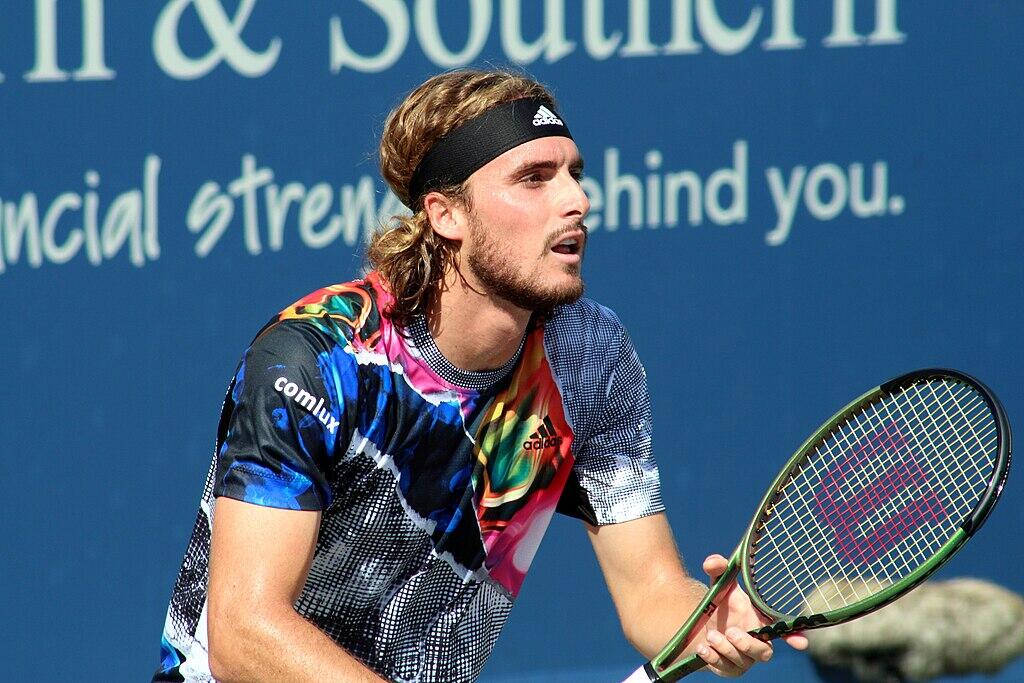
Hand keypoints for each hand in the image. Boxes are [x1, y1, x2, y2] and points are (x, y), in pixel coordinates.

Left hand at [694, 554, 808, 677]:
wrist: (701, 628)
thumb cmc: (722, 607)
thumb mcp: (721, 587)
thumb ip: (719, 571)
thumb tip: (713, 562)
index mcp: (761, 623)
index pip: (783, 631)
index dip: (794, 636)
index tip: (801, 642)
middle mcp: (756, 643)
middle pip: (764, 652)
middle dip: (748, 644)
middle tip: (731, 632)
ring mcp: (743, 659)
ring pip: (742, 661)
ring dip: (726, 649)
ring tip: (712, 635)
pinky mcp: (727, 669)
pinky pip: (724, 668)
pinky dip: (713, 658)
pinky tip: (703, 648)